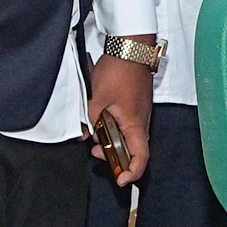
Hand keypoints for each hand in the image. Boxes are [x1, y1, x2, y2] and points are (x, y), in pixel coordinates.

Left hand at [88, 57, 156, 180]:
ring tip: (93, 135)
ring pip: (128, 137)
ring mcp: (139, 112)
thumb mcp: (98, 98)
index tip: (121, 180)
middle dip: (115, 157)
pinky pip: (126, 124)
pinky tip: (99, 121)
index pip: (141, 156)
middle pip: (133, 150)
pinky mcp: (135, 105)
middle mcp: (141, 121)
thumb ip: (91, 119)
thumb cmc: (119, 70)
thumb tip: (85, 134)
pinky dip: (114, 129)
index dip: (132, 172)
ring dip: (112, 141)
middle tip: (95, 153)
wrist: (131, 47)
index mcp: (135, 123)